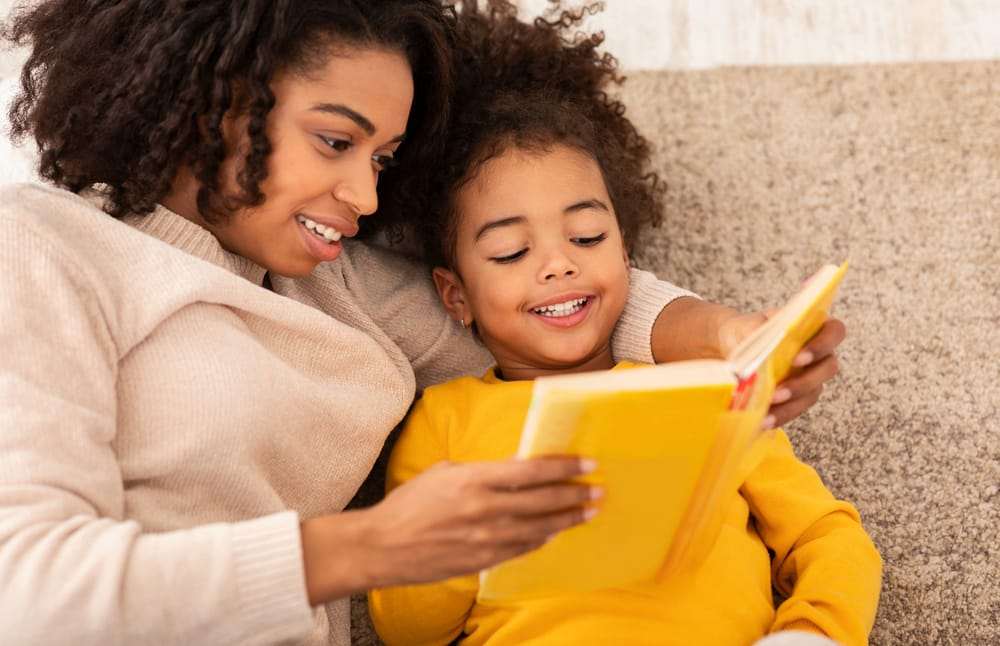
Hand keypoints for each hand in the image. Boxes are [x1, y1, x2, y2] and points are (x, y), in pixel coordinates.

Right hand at [314, 457, 597, 597]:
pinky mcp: (483, 560)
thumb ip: (481, 471)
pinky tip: (555, 533)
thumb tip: (511, 470)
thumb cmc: (410, 504)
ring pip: (540, 527)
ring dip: (567, 519)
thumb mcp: (444, 472)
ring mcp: (486, 538)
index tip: (587, 463)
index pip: (532, 470)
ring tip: (588, 512)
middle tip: (598, 490)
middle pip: (544, 500)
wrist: (383, 546)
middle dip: (575, 494)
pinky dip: (542, 539)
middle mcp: (486, 509)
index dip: (564, 466)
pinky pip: (522, 548)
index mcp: (475, 479)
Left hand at [719, 312, 845, 429]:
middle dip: (804, 382)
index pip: (834, 331)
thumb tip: (761, 342)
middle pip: (828, 368)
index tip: (798, 358)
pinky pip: (796, 408)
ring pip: (813, 393)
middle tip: (779, 390)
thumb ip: (757, 329)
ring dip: (791, 404)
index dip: (822, 346)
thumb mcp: (748, 324)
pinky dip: (780, 415)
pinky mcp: (797, 396)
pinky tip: (764, 420)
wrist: (729, 346)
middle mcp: (817, 353)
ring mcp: (810, 376)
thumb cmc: (746, 330)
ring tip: (768, 410)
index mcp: (812, 328)